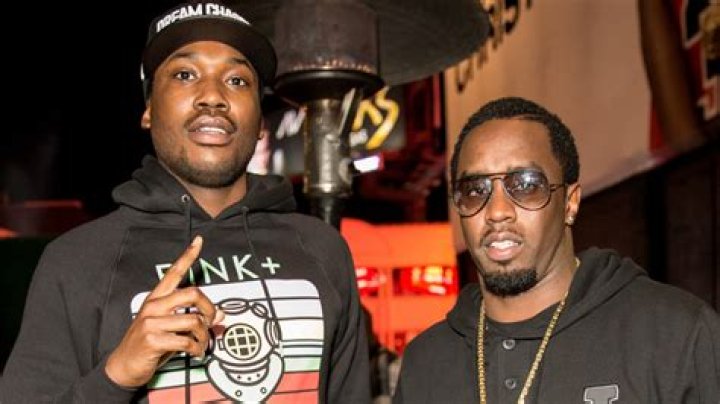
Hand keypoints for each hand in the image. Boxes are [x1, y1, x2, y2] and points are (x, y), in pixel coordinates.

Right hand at [105, 236, 223, 387]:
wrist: (123, 366)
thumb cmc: (149, 345)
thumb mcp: (171, 328)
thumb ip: (192, 318)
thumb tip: (220, 315)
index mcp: (157, 299)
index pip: (174, 272)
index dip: (188, 256)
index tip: (199, 241)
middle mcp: (154, 306)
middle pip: (193, 293)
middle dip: (209, 309)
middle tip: (212, 322)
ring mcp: (151, 322)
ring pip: (193, 320)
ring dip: (204, 336)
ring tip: (203, 344)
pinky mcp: (152, 339)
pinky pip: (185, 340)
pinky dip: (196, 349)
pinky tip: (196, 352)